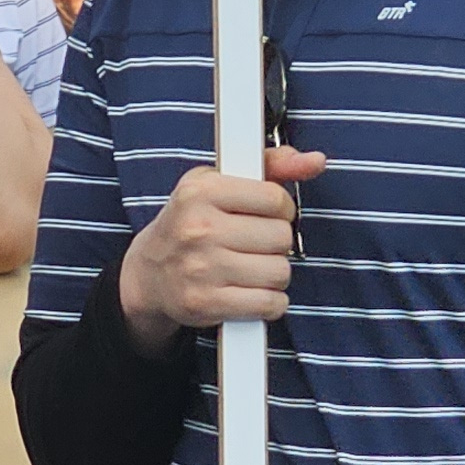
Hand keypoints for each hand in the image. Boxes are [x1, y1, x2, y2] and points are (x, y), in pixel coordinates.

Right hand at [118, 147, 327, 345]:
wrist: (149, 274)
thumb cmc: (191, 223)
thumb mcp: (219, 183)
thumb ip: (271, 166)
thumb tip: (316, 161)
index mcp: (201, 192)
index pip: (275, 199)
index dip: (280, 209)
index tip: (267, 215)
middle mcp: (198, 229)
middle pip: (281, 237)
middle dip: (276, 242)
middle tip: (254, 244)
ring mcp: (201, 269)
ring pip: (279, 272)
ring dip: (273, 273)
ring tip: (251, 268)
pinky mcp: (206, 304)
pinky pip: (269, 304)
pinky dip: (269, 302)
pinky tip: (251, 292)